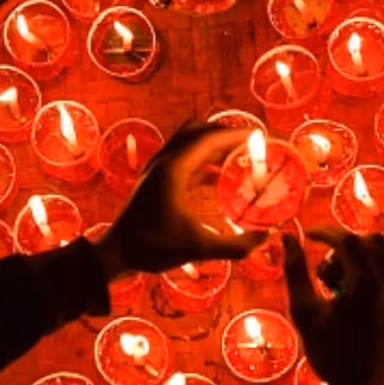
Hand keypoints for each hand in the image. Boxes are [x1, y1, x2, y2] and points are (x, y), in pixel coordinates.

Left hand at [93, 124, 264, 277]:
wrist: (116, 253)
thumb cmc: (152, 248)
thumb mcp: (198, 248)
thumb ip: (236, 245)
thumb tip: (267, 238)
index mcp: (173, 170)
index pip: (209, 138)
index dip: (236, 134)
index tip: (258, 135)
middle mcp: (164, 162)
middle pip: (198, 131)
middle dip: (225, 134)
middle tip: (250, 145)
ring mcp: (157, 169)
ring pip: (189, 142)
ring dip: (213, 145)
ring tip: (238, 158)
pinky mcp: (155, 179)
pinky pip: (183, 158)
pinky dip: (203, 160)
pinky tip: (219, 178)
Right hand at [282, 227, 383, 384]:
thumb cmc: (330, 356)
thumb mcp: (305, 313)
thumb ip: (295, 272)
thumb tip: (286, 237)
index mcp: (368, 288)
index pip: (348, 241)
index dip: (326, 234)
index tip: (309, 236)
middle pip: (372, 243)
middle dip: (346, 248)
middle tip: (327, 271)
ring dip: (362, 266)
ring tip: (344, 295)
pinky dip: (378, 285)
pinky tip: (363, 312)